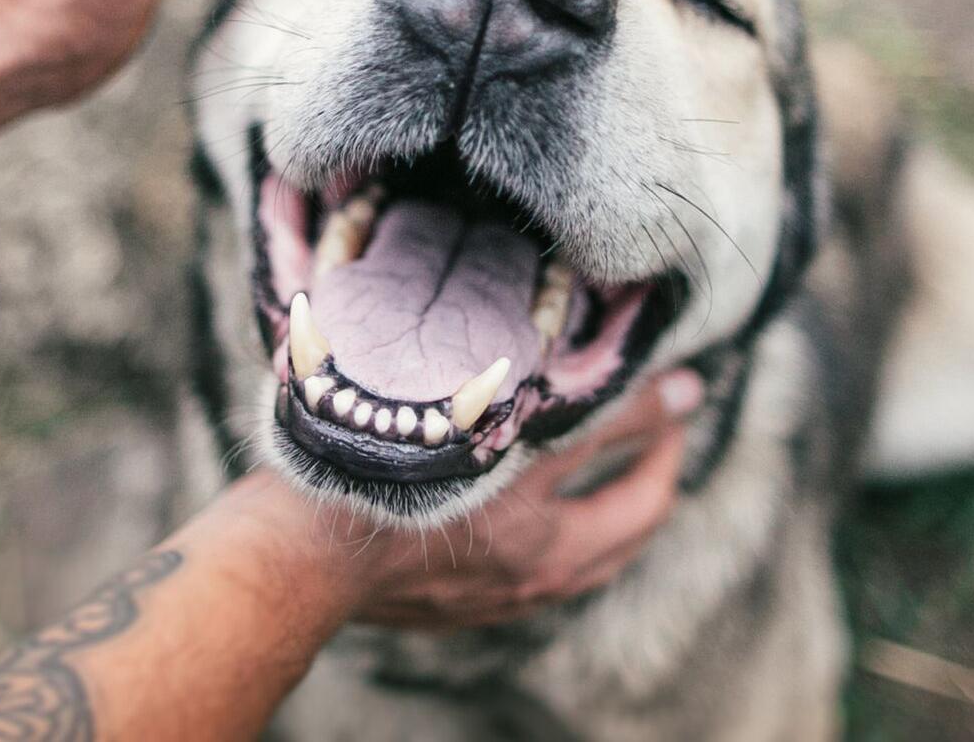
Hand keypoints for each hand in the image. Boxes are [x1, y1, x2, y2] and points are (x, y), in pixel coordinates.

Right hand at [345, 368, 705, 629]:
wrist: (296, 561)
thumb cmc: (364, 473)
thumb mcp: (463, 417)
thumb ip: (544, 388)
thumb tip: (631, 361)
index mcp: (533, 512)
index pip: (621, 441)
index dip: (655, 405)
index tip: (678, 382)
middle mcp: (531, 562)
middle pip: (633, 516)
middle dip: (658, 468)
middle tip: (665, 428)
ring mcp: (505, 593)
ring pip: (598, 558)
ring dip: (622, 514)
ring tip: (625, 473)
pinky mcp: (472, 611)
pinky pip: (551, 579)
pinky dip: (574, 544)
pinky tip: (555, 518)